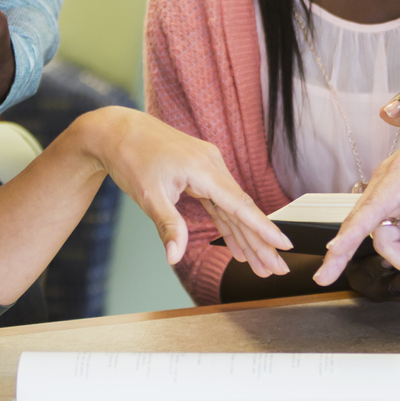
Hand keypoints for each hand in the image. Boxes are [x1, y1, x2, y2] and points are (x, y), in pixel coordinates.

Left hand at [68, 107, 291, 276]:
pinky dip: (228, 224)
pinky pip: (220, 202)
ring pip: (232, 208)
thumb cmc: (131, 158)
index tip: (282, 244)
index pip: (240, 204)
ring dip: (246, 237)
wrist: (117, 131)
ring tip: (261, 265)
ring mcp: (208, 167)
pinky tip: (238, 245)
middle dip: (260, 241)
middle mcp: (212, 165)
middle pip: (242, 210)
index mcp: (204, 169)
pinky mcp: (200, 172)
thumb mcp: (148, 196)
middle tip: (277, 269)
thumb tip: (175, 257)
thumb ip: (168, 226)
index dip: (263, 228)